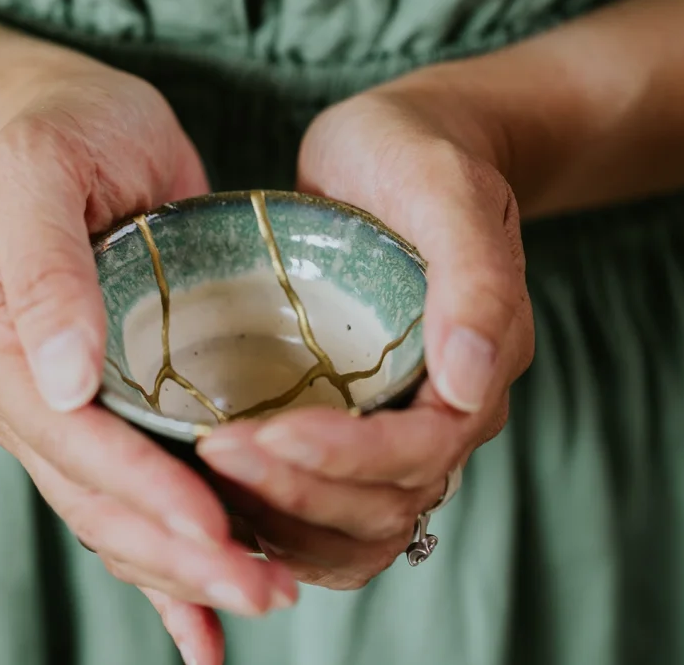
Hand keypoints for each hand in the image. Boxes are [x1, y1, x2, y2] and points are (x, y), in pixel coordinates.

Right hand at [0, 55, 297, 663]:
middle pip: (99, 500)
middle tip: (264, 589)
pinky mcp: (111, 409)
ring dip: (186, 570)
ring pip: (117, 517)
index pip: (74, 442)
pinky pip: (131, 499)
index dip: (146, 492)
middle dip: (181, 553)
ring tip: (263, 597)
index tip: (216, 530)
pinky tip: (204, 622)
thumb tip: (62, 379)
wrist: (75, 122)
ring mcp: (64, 411)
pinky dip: (166, 565)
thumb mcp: (40, 172)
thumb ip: (45, 271)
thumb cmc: (61, 132)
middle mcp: (23, 396)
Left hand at [195, 81, 534, 588]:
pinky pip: (322, 510)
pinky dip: (275, 523)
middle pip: (384, 509)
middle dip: (299, 495)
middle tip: (216, 452)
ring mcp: (392, 426)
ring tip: (207, 475)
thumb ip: (475, 278)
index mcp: (476, 370)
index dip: (348, 460)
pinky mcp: (346, 423)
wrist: (390, 153)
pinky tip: (218, 498)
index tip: (269, 433)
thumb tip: (469, 378)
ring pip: (352, 530)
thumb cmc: (418, 156)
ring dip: (281, 521)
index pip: (422, 455)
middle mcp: (440, 415)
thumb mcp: (447, 190)